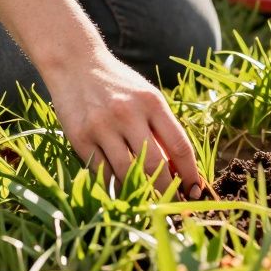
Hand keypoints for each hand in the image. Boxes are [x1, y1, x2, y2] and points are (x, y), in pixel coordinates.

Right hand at [44, 51, 205, 198]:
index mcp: (151, 102)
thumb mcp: (146, 97)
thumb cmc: (118, 84)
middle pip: (155, 165)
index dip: (191, 173)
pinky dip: (115, 186)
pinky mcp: (80, 138)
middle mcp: (127, 114)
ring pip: (127, 173)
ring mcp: (102, 127)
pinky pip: (102, 173)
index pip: (179, 145)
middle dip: (168, 190)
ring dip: (141, 193)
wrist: (75, 64)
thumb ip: (161, 128)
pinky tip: (123, 190)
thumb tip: (178, 170)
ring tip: (150, 201)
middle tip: (174, 206)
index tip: (196, 190)